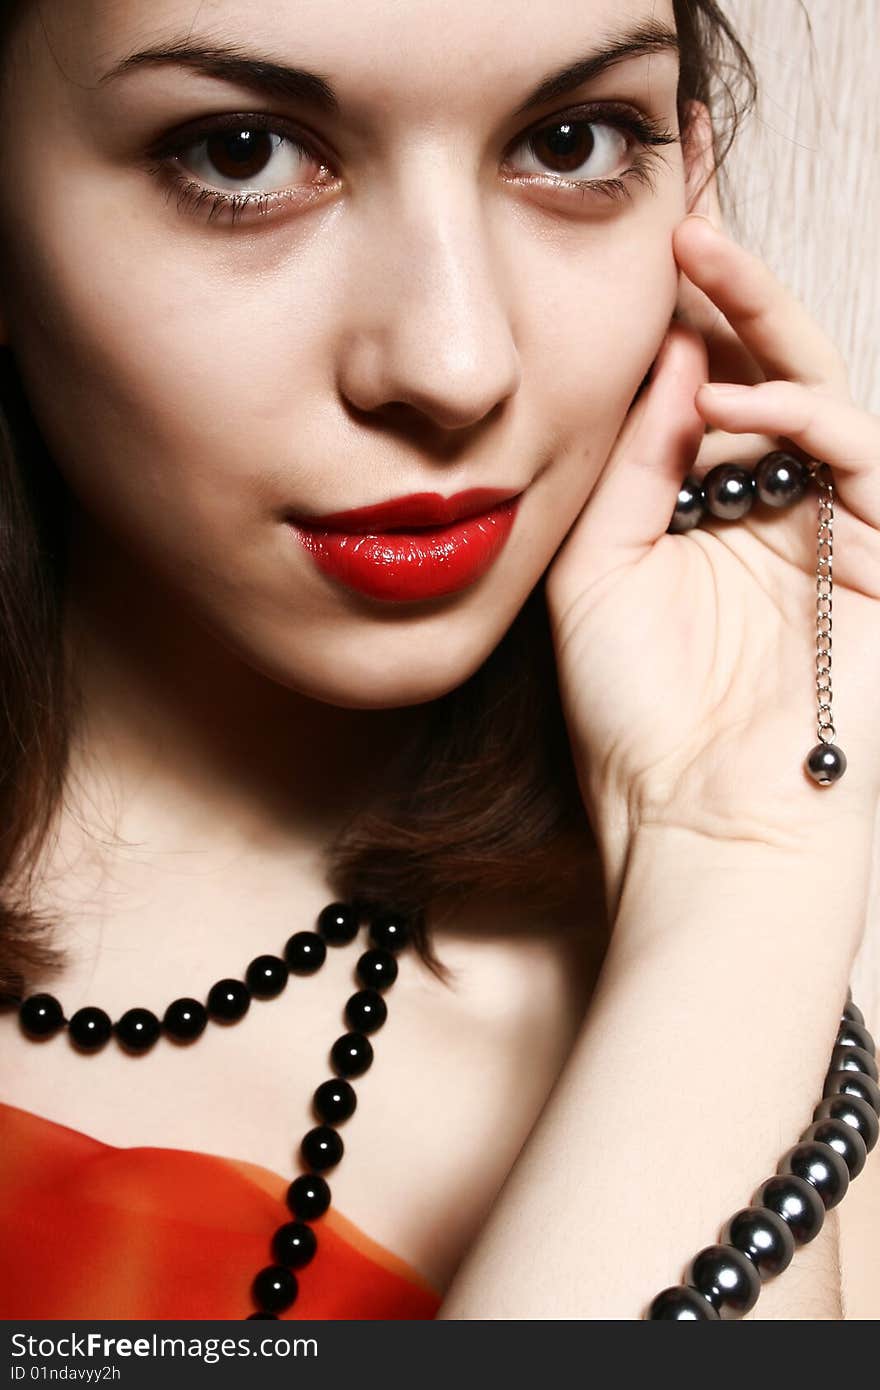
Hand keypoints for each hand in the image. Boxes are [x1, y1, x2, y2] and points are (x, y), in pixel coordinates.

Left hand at [544, 213, 879, 874]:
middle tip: (686, 208)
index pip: (703, 390)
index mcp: (702, 516)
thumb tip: (669, 363)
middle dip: (732, 285)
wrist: (696, 826)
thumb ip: (632, 465)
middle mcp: (767, 511)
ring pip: (822, 390)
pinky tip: (740, 396)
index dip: (685, 313)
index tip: (646, 236)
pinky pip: (859, 454)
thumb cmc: (637, 721)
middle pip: (766, 370)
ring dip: (767, 318)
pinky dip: (806, 413)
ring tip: (701, 259)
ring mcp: (831, 530)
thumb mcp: (600, 572)